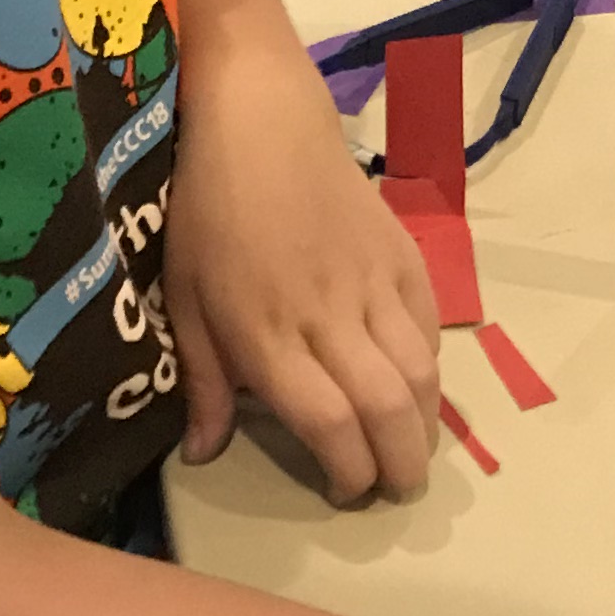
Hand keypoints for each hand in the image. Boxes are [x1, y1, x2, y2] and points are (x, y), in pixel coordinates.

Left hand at [161, 39, 438, 504]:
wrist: (261, 121)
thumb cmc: (207, 210)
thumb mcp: (182, 297)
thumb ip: (203, 379)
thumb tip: (204, 454)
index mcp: (268, 332)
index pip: (329, 423)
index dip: (349, 472)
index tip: (345, 494)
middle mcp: (329, 315)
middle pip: (389, 410)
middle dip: (402, 465)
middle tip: (397, 489)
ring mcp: (374, 283)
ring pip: (424, 373)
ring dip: (427, 424)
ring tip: (414, 447)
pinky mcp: (403, 255)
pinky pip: (431, 326)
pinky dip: (432, 366)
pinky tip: (416, 383)